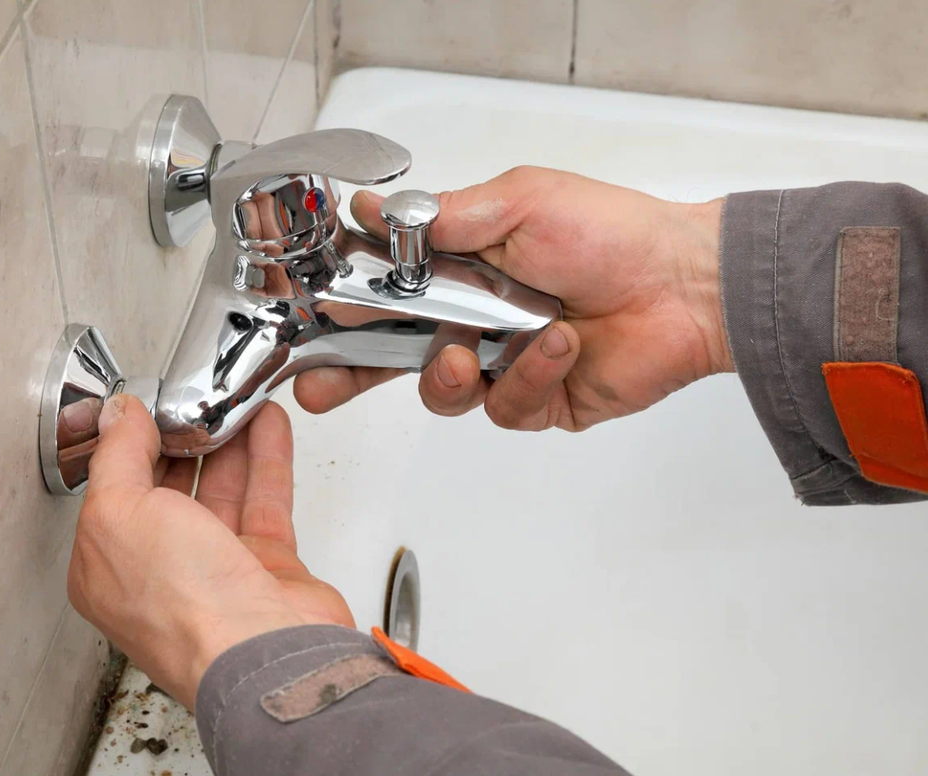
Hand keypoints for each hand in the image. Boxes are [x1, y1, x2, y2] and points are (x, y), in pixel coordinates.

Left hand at [67, 394, 352, 710]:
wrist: (265, 654)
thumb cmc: (186, 609)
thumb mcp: (120, 513)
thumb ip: (117, 456)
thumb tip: (117, 416)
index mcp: (107, 568)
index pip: (113, 492)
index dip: (128, 445)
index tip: (147, 405)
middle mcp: (160, 573)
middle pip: (169, 490)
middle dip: (181, 440)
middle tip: (194, 398)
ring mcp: (216, 572)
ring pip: (221, 492)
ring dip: (228, 442)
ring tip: (234, 400)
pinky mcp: (266, 569)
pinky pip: (265, 501)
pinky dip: (267, 459)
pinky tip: (268, 426)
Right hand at [293, 166, 731, 430]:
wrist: (686, 285)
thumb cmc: (611, 233)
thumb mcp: (520, 203)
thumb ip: (445, 217)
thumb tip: (374, 212)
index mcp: (460, 267)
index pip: (384, 292)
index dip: (345, 308)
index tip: (315, 316)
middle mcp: (473, 318)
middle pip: (392, 354)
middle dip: (348, 371)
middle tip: (318, 383)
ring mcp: (501, 363)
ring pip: (440, 391)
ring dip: (448, 375)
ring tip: (470, 353)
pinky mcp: (534, 400)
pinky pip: (503, 407)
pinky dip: (528, 377)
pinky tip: (560, 346)